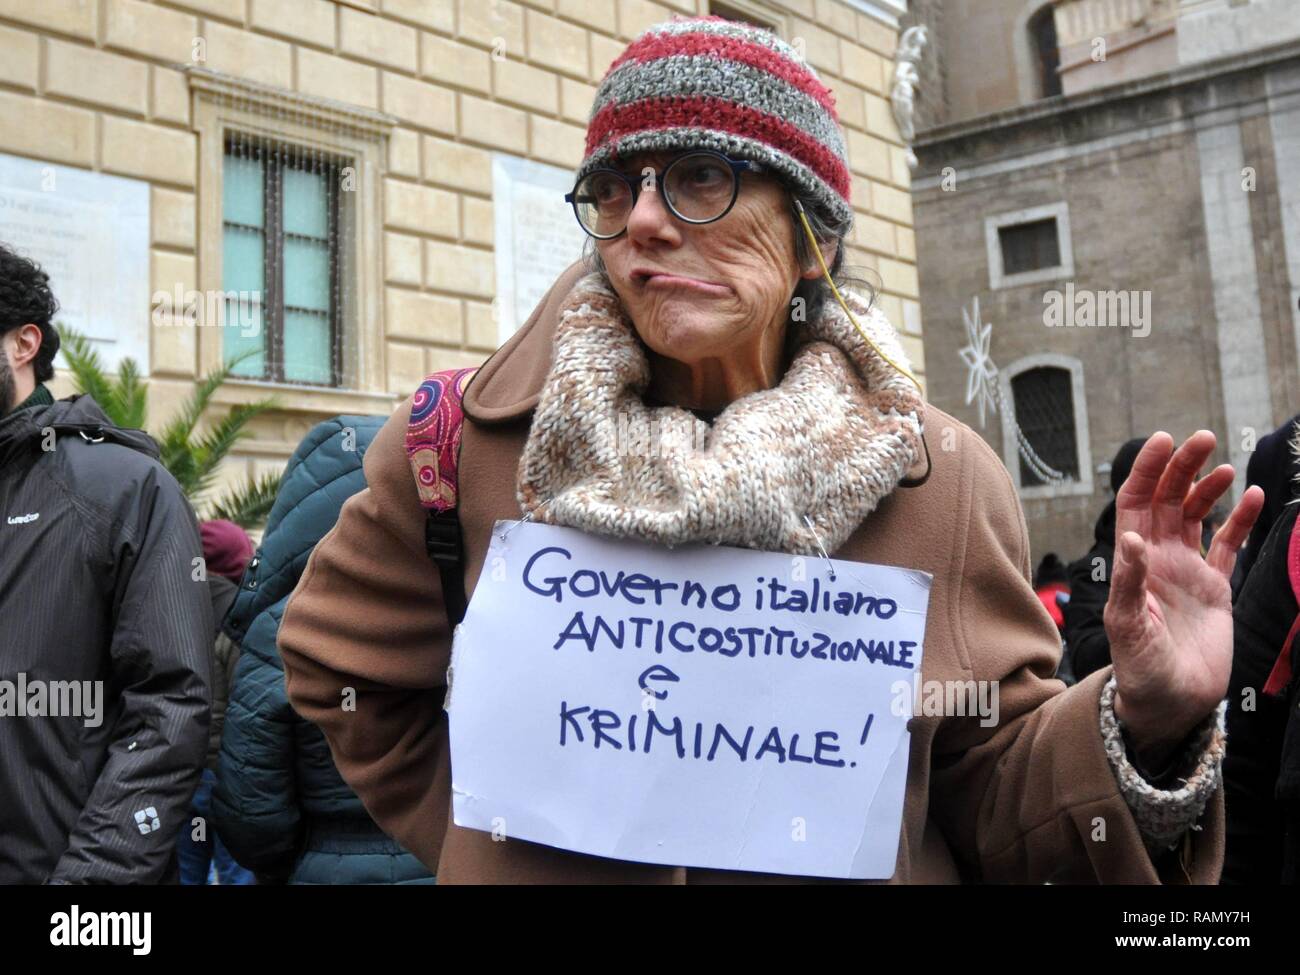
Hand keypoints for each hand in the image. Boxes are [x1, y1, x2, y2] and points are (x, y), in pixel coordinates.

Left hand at [1103, 431, 1263, 769]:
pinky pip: (1228, 545)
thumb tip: (1131, 537)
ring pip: (1196, 515)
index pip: (1135, 502)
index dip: (1147, 470)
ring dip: (1207, 487)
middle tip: (1201, 439)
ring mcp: (1186, 570)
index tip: (1163, 441)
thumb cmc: (1139, 669)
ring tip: (1223, 466)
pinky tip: (1251, 496)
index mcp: (1132, 561)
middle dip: (1181, 467)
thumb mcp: (1127, 625)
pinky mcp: (1214, 588)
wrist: (1170, 705)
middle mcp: (1157, 559)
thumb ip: (1128, 581)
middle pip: (1168, 499)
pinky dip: (1240, 520)